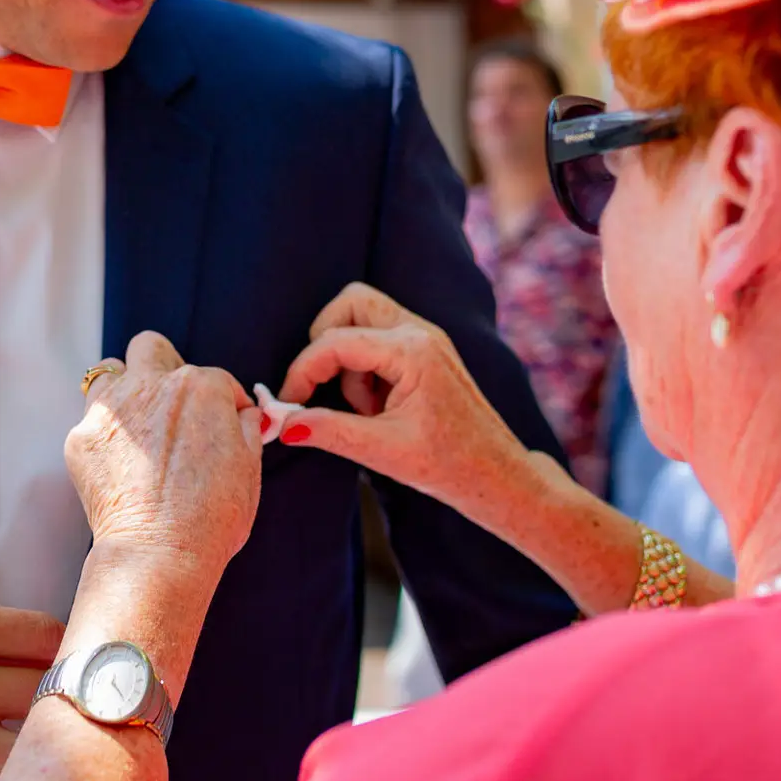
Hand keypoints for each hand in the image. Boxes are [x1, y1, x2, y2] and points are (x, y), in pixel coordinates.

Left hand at [66, 332, 263, 568]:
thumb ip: (247, 427)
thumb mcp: (250, 466)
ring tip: (138, 424)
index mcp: (199, 386)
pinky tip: (120, 464)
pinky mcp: (82, 438)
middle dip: (163, 365)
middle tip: (172, 402)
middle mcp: (151, 384)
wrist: (160, 553)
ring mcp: (112, 410)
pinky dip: (107, 437)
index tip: (222, 423)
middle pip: (151, 348)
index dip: (222, 403)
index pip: (214, 378)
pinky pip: (93, 422)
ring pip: (110, 372)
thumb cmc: (212, 516)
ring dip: (124, 389)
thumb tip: (246, 413)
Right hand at [278, 283, 540, 522]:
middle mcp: (420, 332)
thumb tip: (281, 421)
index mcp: (412, 351)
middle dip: (324, 342)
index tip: (287, 404)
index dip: (301, 371)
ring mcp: (426, 338)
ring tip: (364, 409)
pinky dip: (365, 366)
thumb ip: (328, 430)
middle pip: (351, 303)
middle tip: (323, 388)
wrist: (499, 477)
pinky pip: (379, 338)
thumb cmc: (451, 466)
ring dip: (347, 358)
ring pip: (363, 316)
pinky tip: (378, 408)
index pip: (334, 342)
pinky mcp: (426, 351)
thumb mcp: (382, 452)